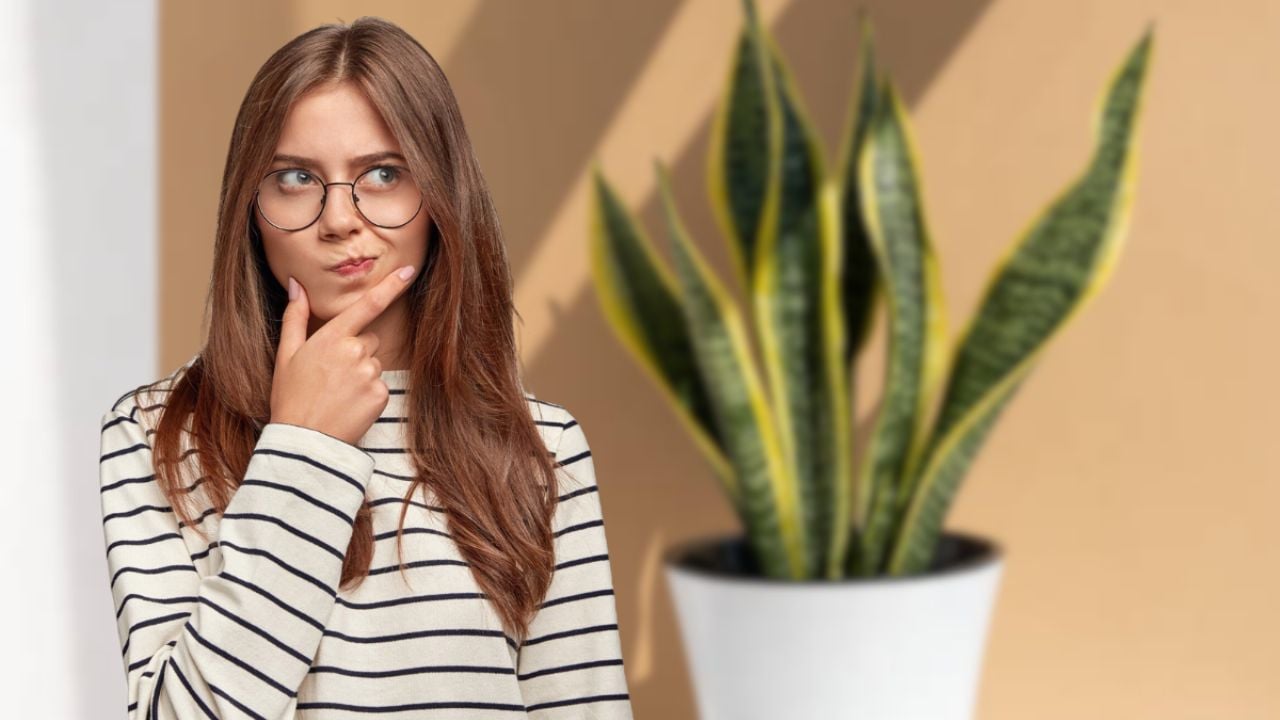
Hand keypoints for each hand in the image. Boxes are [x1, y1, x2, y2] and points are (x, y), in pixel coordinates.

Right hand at [269, 265, 416, 445]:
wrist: (303, 441)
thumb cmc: (290, 396)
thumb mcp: (286, 354)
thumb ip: (295, 316)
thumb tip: (296, 284)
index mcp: (332, 337)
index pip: (368, 305)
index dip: (392, 286)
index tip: (409, 271)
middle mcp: (355, 351)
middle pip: (369, 340)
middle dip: (356, 351)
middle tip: (332, 375)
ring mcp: (370, 374)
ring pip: (374, 364)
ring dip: (361, 374)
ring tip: (337, 393)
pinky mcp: (381, 395)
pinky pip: (380, 386)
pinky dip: (367, 394)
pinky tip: (348, 405)